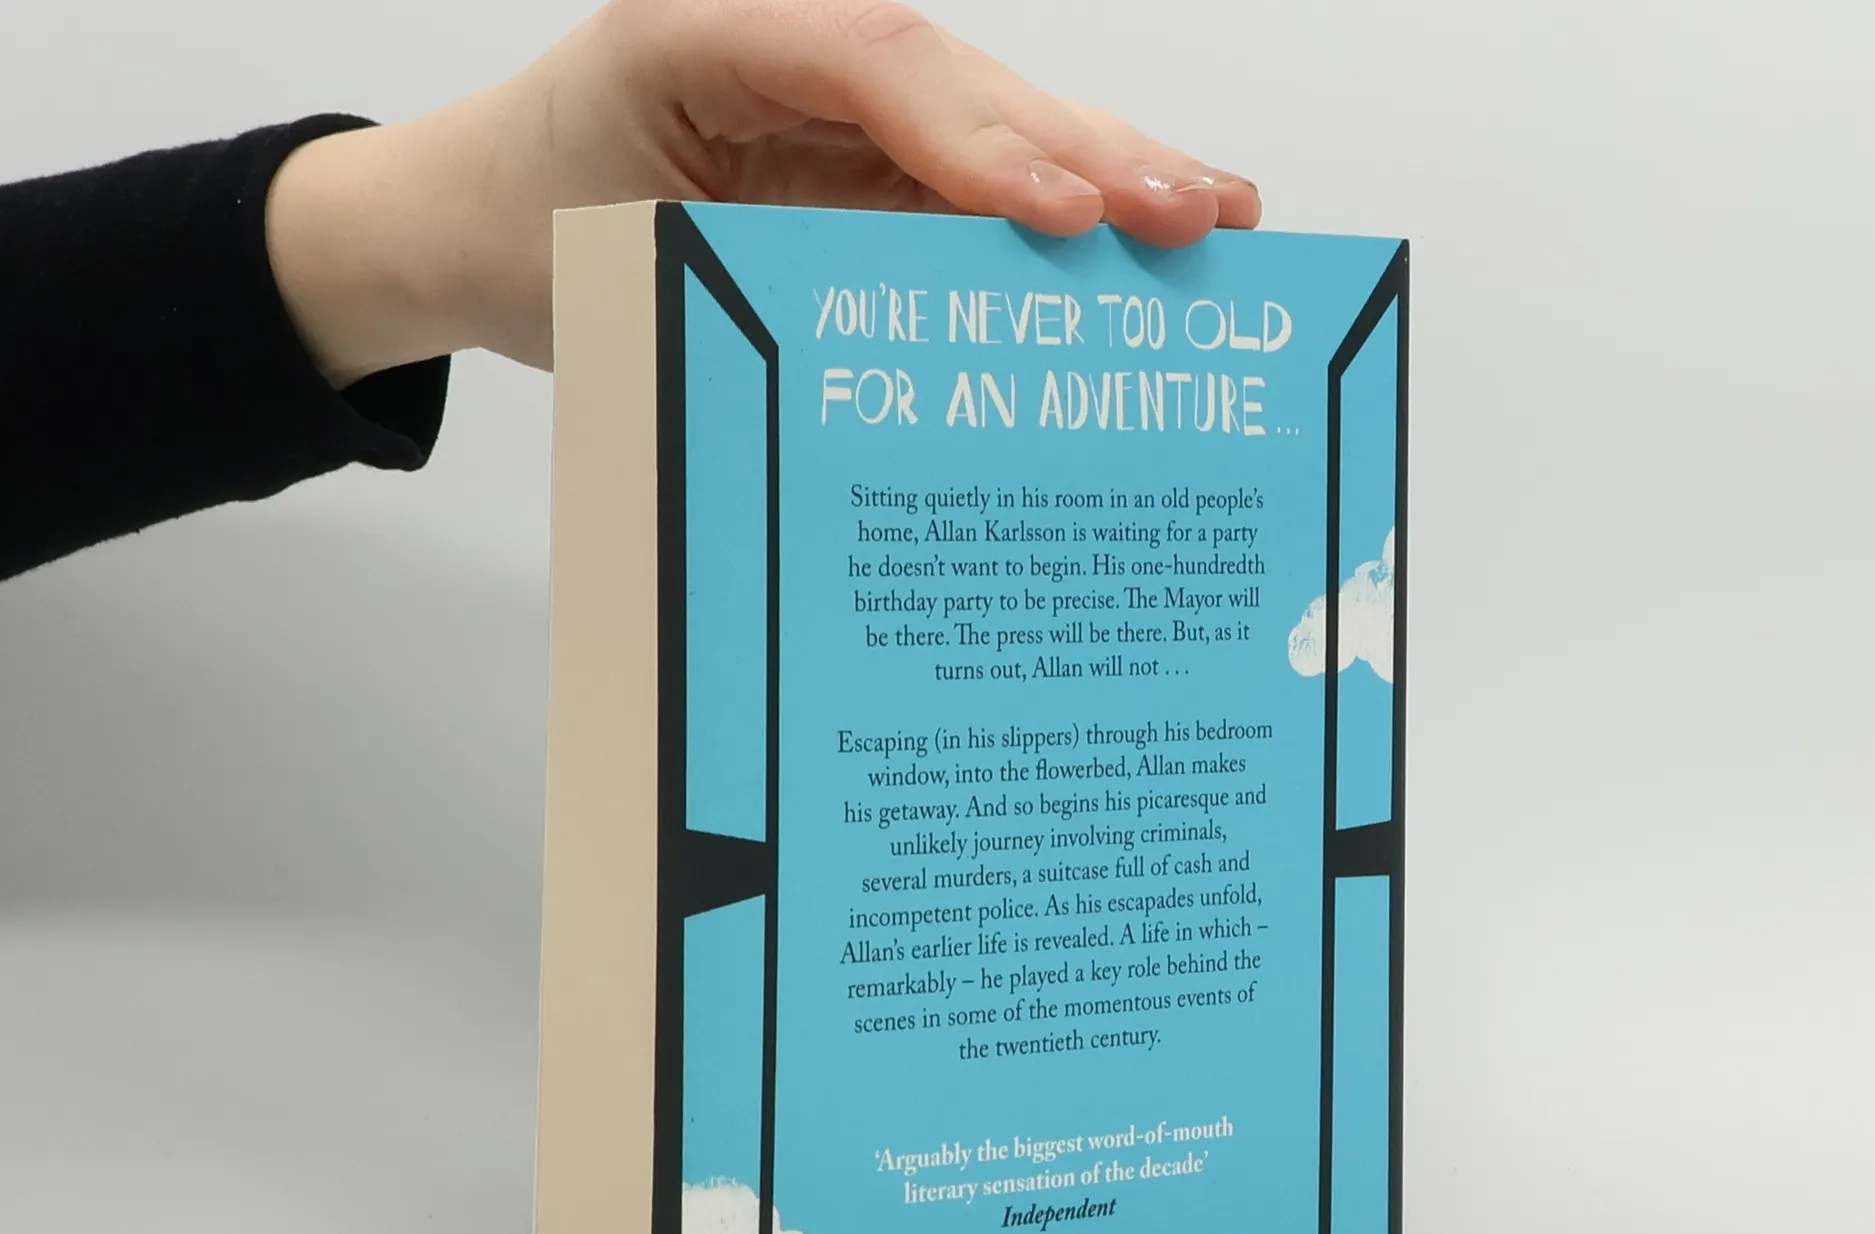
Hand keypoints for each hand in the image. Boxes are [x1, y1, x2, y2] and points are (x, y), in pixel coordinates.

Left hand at [266, 0, 1260, 384]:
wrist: (463, 224)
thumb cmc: (520, 224)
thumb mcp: (612, 248)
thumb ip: (745, 271)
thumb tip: (904, 365)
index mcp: (718, 30)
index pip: (877, 65)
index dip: (982, 136)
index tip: (1064, 213)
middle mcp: (793, 46)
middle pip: (964, 82)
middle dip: (1087, 151)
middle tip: (1191, 216)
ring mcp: (833, 100)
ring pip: (990, 124)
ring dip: (1106, 172)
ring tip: (1216, 219)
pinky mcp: (856, 160)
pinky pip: (965, 182)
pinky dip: (1052, 213)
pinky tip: (1139, 236)